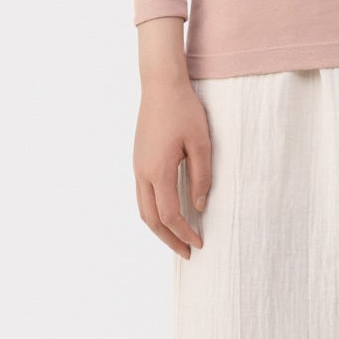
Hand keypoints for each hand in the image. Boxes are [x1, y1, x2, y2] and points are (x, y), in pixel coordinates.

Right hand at [134, 17, 208, 257]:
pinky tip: (169, 214)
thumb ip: (201, 176)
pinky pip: (142, 195)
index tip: (199, 244)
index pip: (169, 214)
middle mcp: (142, 172)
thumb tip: (198, 207)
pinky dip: (154, 212)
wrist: (160, 85)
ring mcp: (137, 166)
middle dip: (169, 239)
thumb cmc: (184, 110)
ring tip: (177, 239)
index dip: (184, 233)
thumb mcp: (201, 143)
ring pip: (143, 209)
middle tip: (187, 253)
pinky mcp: (138, 160)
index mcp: (157, 170)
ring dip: (159, 228)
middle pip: (150, 219)